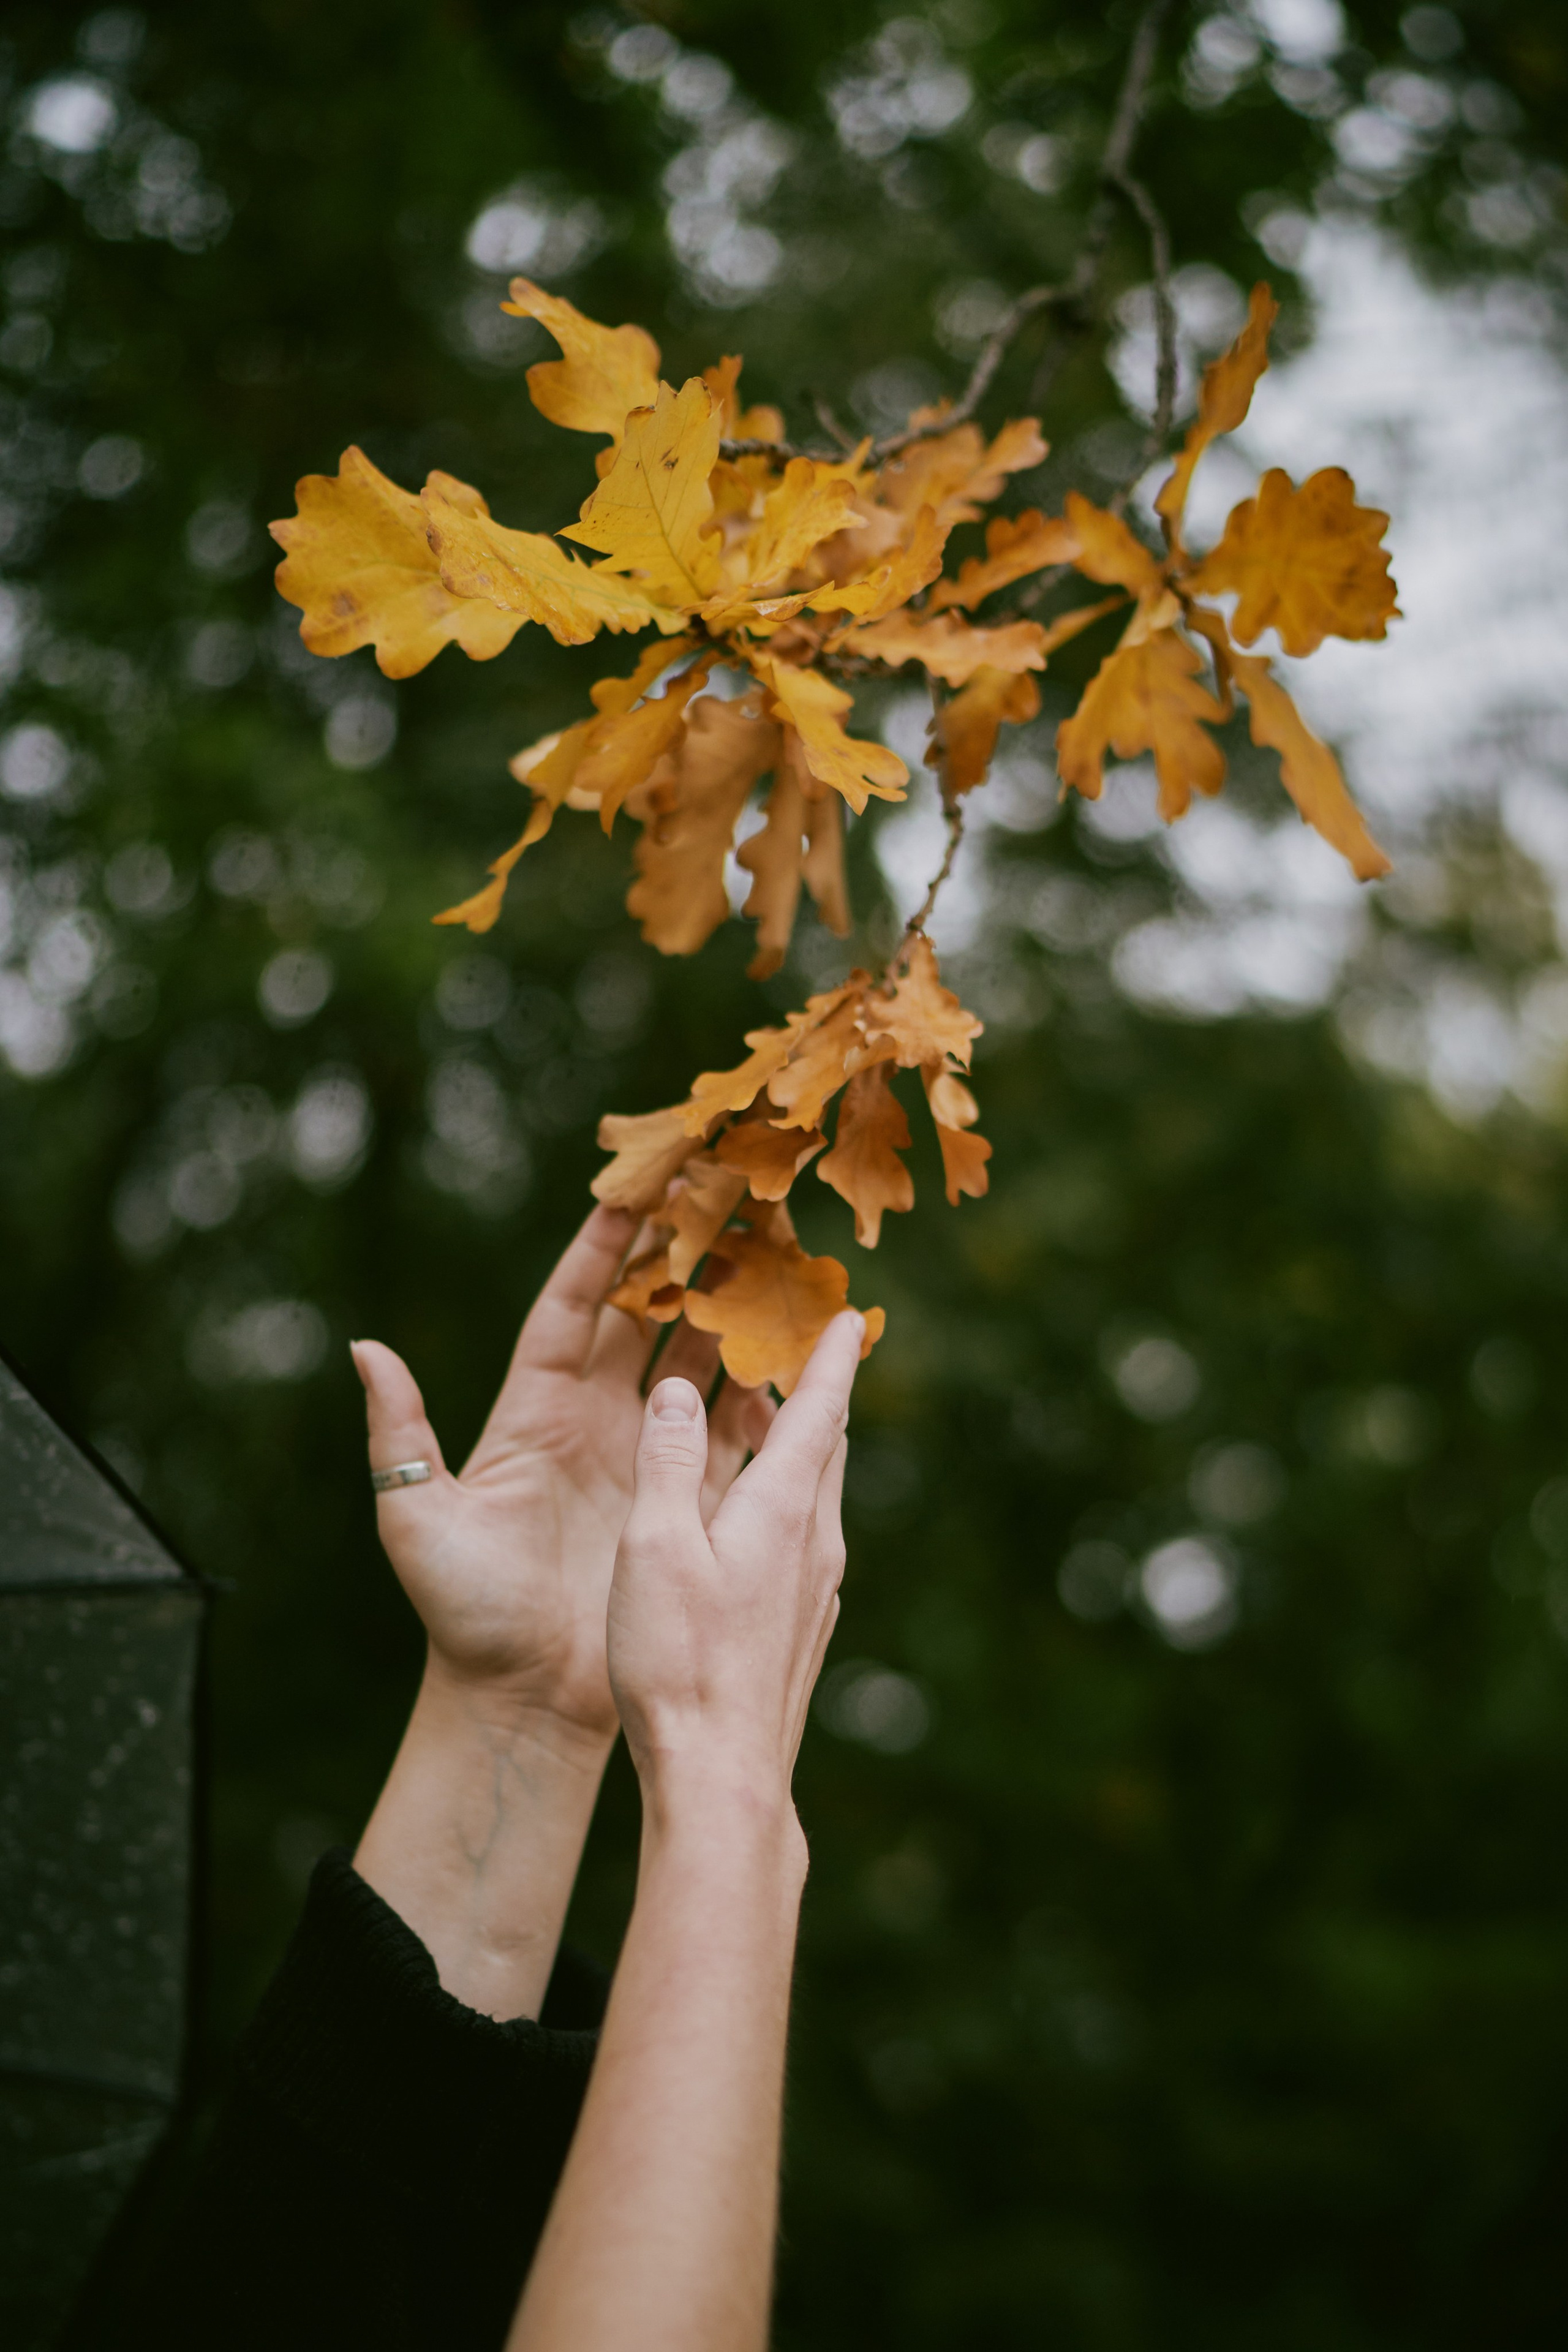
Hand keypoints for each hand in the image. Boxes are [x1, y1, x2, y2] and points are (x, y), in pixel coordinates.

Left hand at [352, 1205, 776, 1747]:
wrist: (523, 1699)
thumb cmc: (463, 1611)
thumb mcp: (418, 1517)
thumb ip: (399, 1435)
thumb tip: (363, 1349)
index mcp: (534, 1411)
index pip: (572, 1310)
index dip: (600, 1252)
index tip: (635, 1193)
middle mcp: (593, 1422)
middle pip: (646, 1321)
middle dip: (683, 1262)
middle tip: (727, 1204)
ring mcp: (645, 1461)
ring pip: (696, 1367)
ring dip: (731, 1316)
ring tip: (774, 1264)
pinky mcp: (684, 1504)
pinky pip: (731, 1436)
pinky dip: (760, 1399)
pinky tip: (792, 1364)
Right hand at [607, 1310, 861, 1814]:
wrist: (722, 1776)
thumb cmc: (678, 1661)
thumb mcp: (655, 1545)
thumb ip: (669, 1461)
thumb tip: (684, 1389)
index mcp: (782, 1510)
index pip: (819, 1410)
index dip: (830, 1357)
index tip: (848, 1312)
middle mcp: (814, 1543)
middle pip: (823, 1445)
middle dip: (810, 1390)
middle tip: (794, 1344)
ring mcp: (815, 1590)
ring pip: (812, 1494)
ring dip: (792, 1445)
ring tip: (760, 1415)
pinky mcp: (801, 1627)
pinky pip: (801, 1537)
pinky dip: (781, 1499)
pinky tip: (750, 1513)